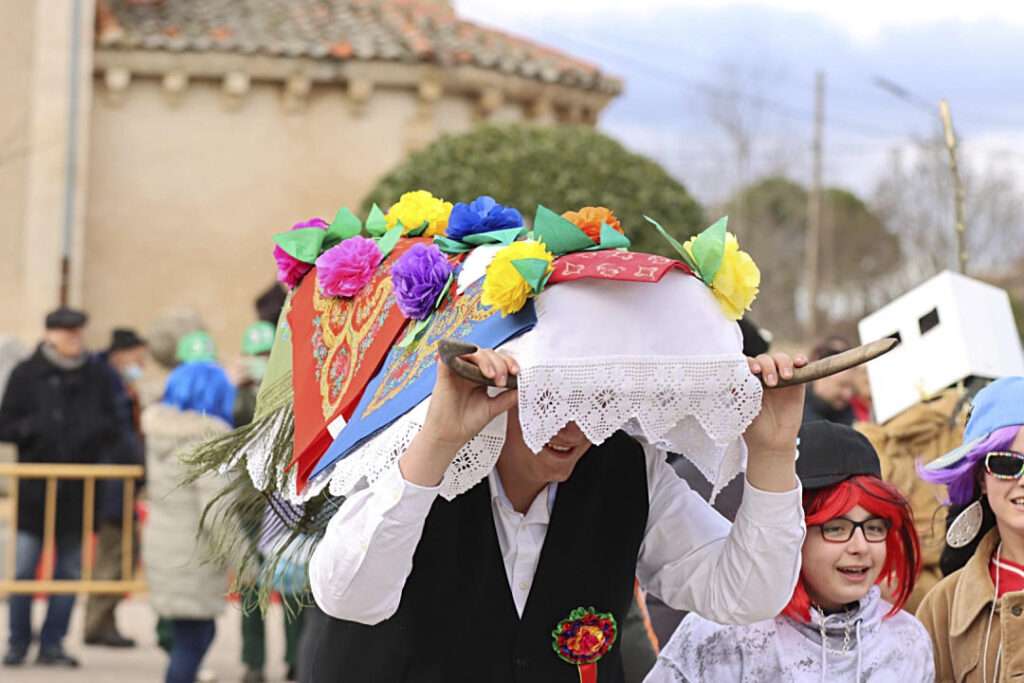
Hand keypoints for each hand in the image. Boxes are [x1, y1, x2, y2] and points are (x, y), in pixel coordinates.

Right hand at [401, 349, 518, 486]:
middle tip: (502, 380)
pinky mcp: (444, 372)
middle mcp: (468, 372)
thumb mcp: (493, 408)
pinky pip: (450, 355)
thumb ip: (508, 397)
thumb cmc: (467, 424)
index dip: (507, 362)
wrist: (448, 438)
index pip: (496, 361)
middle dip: (499, 363)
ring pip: (472, 351)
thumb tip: (523, 387)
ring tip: (492, 375)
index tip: (516, 372)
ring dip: (485, 360)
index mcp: (479, 378)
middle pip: (486, 353)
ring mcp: (456, 370)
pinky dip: (460, 351)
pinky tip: (472, 360)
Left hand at [744, 352, 807, 456]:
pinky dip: (800, 361)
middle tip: (770, 383)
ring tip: (785, 377)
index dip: (751, 363)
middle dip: (767, 366)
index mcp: (748, 380)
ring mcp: (780, 378)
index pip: (748, 362)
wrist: (772, 442)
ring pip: (781, 359)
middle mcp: (763, 376)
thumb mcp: (740, 407)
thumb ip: (737, 391)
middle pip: (765, 359)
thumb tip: (729, 375)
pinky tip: (800, 362)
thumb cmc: (753, 426)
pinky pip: (799, 366)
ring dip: (783, 363)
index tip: (753, 371)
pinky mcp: (797, 383)